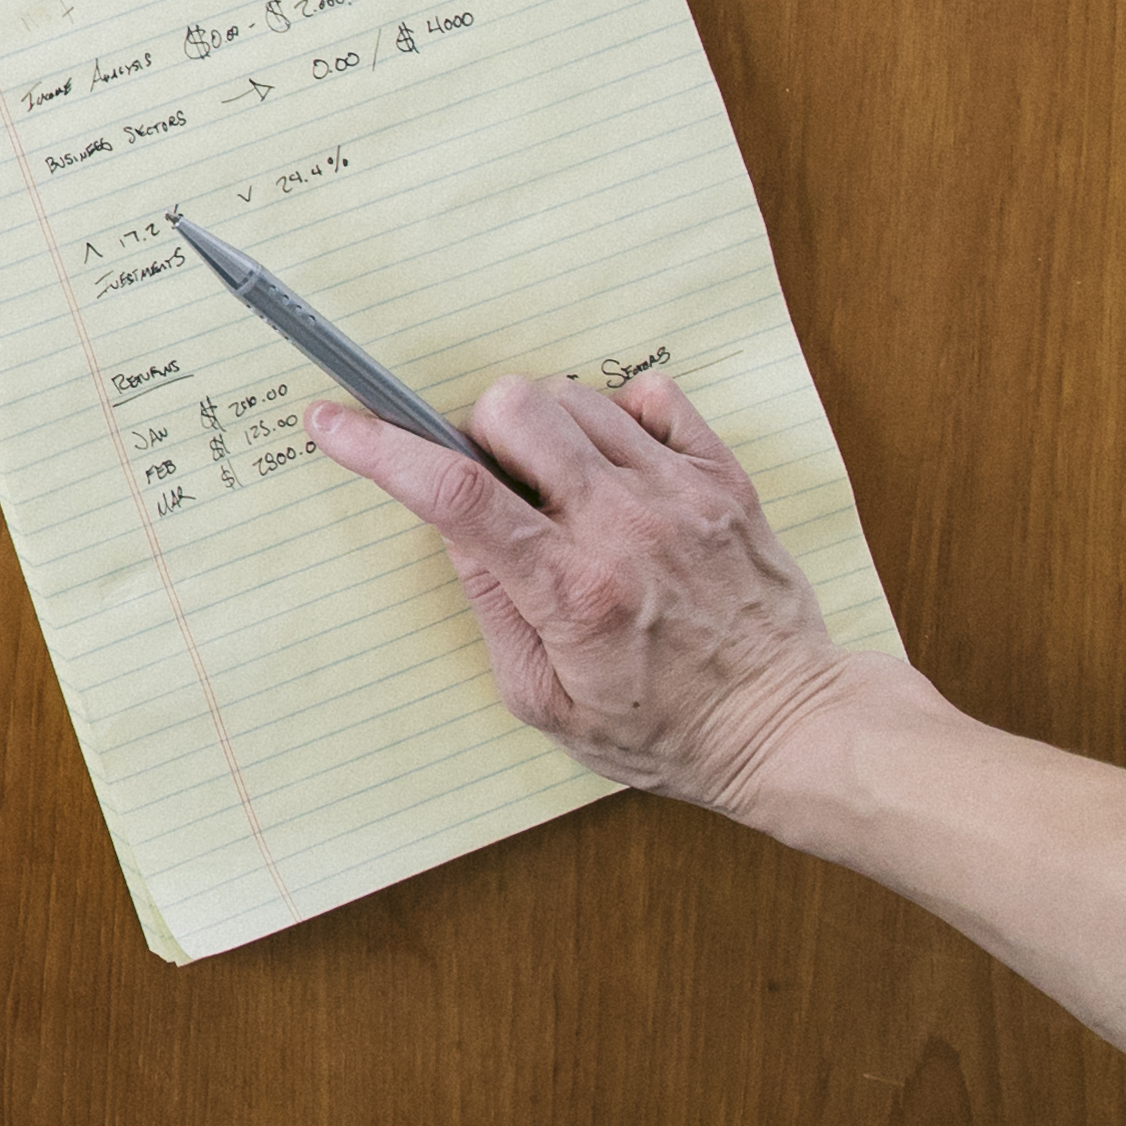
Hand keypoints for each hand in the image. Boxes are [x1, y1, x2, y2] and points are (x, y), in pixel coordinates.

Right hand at [312, 371, 877, 818]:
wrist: (789, 725)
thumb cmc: (664, 730)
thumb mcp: (545, 701)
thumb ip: (492, 608)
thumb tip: (454, 527)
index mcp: (573, 592)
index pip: (457, 495)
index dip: (381, 449)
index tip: (335, 422)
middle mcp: (627, 528)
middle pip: (514, 411)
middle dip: (476, 432)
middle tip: (493, 483)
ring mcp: (682, 495)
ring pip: (576, 396)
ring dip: (545, 429)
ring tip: (562, 488)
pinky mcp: (724, 479)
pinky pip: (654, 395)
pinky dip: (620, 417)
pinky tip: (619, 471)